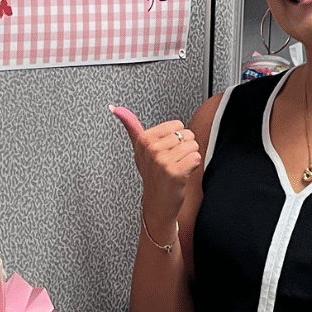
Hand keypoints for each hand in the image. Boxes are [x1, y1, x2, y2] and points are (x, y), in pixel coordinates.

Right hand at [110, 105, 201, 225]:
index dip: (176, 138)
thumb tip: (115, 108)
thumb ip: (130, 125)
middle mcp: (151, 149)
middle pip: (187, 134)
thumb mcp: (139, 148)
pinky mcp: (174, 172)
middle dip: (184, 148)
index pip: (177, 125)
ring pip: (193, 145)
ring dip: (190, 157)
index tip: (165, 151)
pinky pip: (196, 157)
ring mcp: (162, 161)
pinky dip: (194, 166)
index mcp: (144, 139)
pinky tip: (183, 174)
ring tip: (178, 167)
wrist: (158, 203)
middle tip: (172, 161)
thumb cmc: (152, 175)